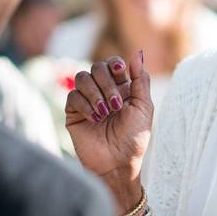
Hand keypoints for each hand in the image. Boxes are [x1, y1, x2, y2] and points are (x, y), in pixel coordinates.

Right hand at [66, 53, 152, 210]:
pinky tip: (95, 118)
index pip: (114, 64)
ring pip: (82, 78)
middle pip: (97, 67)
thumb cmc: (134, 138)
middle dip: (107, 83)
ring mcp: (87, 100)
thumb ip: (140, 79)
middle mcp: (104, 91)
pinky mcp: (73, 112)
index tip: (120, 70)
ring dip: (95, 93)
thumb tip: (138, 52)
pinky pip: (73, 96)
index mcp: (122, 88)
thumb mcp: (143, 106)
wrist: (118, 163)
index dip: (115, 63)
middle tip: (115, 105)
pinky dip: (85, 104)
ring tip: (105, 113)